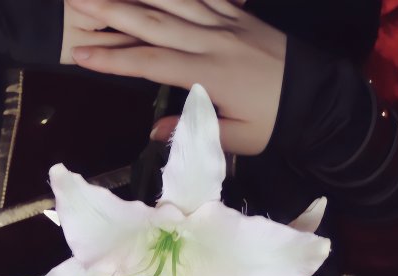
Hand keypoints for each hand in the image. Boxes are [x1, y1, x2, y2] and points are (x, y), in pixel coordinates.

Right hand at [66, 0, 286, 154]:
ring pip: (173, 1)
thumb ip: (195, 130)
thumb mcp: (237, 139)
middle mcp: (212, 41)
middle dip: (113, 11)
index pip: (151, 63)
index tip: (81, 55)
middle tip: (79, 2)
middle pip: (154, 22)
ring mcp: (225, 22)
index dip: (114, 59)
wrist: (318, 96)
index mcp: (209, 75)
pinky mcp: (238, 13)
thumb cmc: (276, 122)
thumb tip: (155, 131)